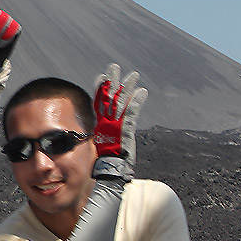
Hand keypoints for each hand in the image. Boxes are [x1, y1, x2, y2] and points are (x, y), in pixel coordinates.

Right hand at [92, 63, 146, 179]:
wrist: (109, 172)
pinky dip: (136, 102)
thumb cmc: (107, 163)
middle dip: (112, 81)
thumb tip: (102, 136)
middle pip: (108, 97)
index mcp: (101, 125)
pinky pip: (131, 113)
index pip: (99, 102)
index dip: (100, 89)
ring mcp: (114, 125)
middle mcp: (106, 122)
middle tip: (115, 67)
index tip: (102, 77)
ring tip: (133, 75)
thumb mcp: (104, 147)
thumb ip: (104, 137)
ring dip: (126, 87)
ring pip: (120, 102)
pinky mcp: (124, 130)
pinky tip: (142, 92)